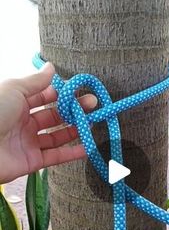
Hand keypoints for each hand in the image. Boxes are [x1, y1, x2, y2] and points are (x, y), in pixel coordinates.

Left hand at [0, 63, 96, 183]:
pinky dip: (71, 153)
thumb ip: (36, 81)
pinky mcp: (32, 161)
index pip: (45, 97)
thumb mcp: (14, 90)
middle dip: (73, 110)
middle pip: (54, 116)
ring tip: (93, 123)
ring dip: (75, 130)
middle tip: (93, 105)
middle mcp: (24, 122)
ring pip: (57, 136)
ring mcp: (28, 142)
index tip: (79, 90)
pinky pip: (55, 156)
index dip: (62, 94)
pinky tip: (87, 147)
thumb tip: (51, 67)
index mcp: (18, 103)